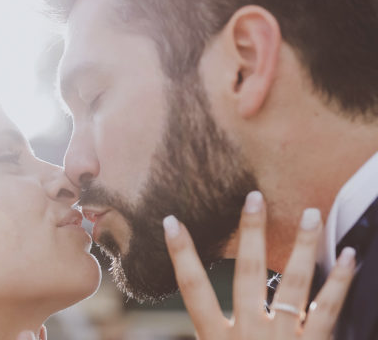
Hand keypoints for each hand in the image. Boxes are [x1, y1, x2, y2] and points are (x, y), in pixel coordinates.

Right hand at [163, 191, 355, 338]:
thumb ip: (199, 339)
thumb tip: (189, 321)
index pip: (192, 289)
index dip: (181, 254)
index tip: (172, 221)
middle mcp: (251, 332)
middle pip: (247, 272)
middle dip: (250, 233)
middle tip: (254, 197)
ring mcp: (285, 338)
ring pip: (293, 284)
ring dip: (303, 247)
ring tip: (311, 213)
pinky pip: (329, 311)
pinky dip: (340, 284)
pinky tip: (349, 257)